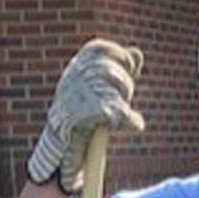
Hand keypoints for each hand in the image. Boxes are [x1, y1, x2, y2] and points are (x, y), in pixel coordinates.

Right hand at [29, 40, 144, 193]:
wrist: (61, 148)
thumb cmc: (84, 117)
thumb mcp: (103, 90)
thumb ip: (120, 71)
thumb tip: (137, 52)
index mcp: (76, 69)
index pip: (97, 50)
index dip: (118, 55)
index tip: (131, 67)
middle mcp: (71, 79)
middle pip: (107, 69)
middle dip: (124, 83)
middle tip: (125, 97)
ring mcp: (71, 96)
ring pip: (110, 89)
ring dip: (124, 102)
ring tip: (125, 115)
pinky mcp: (77, 116)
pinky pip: (113, 112)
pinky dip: (128, 119)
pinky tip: (134, 124)